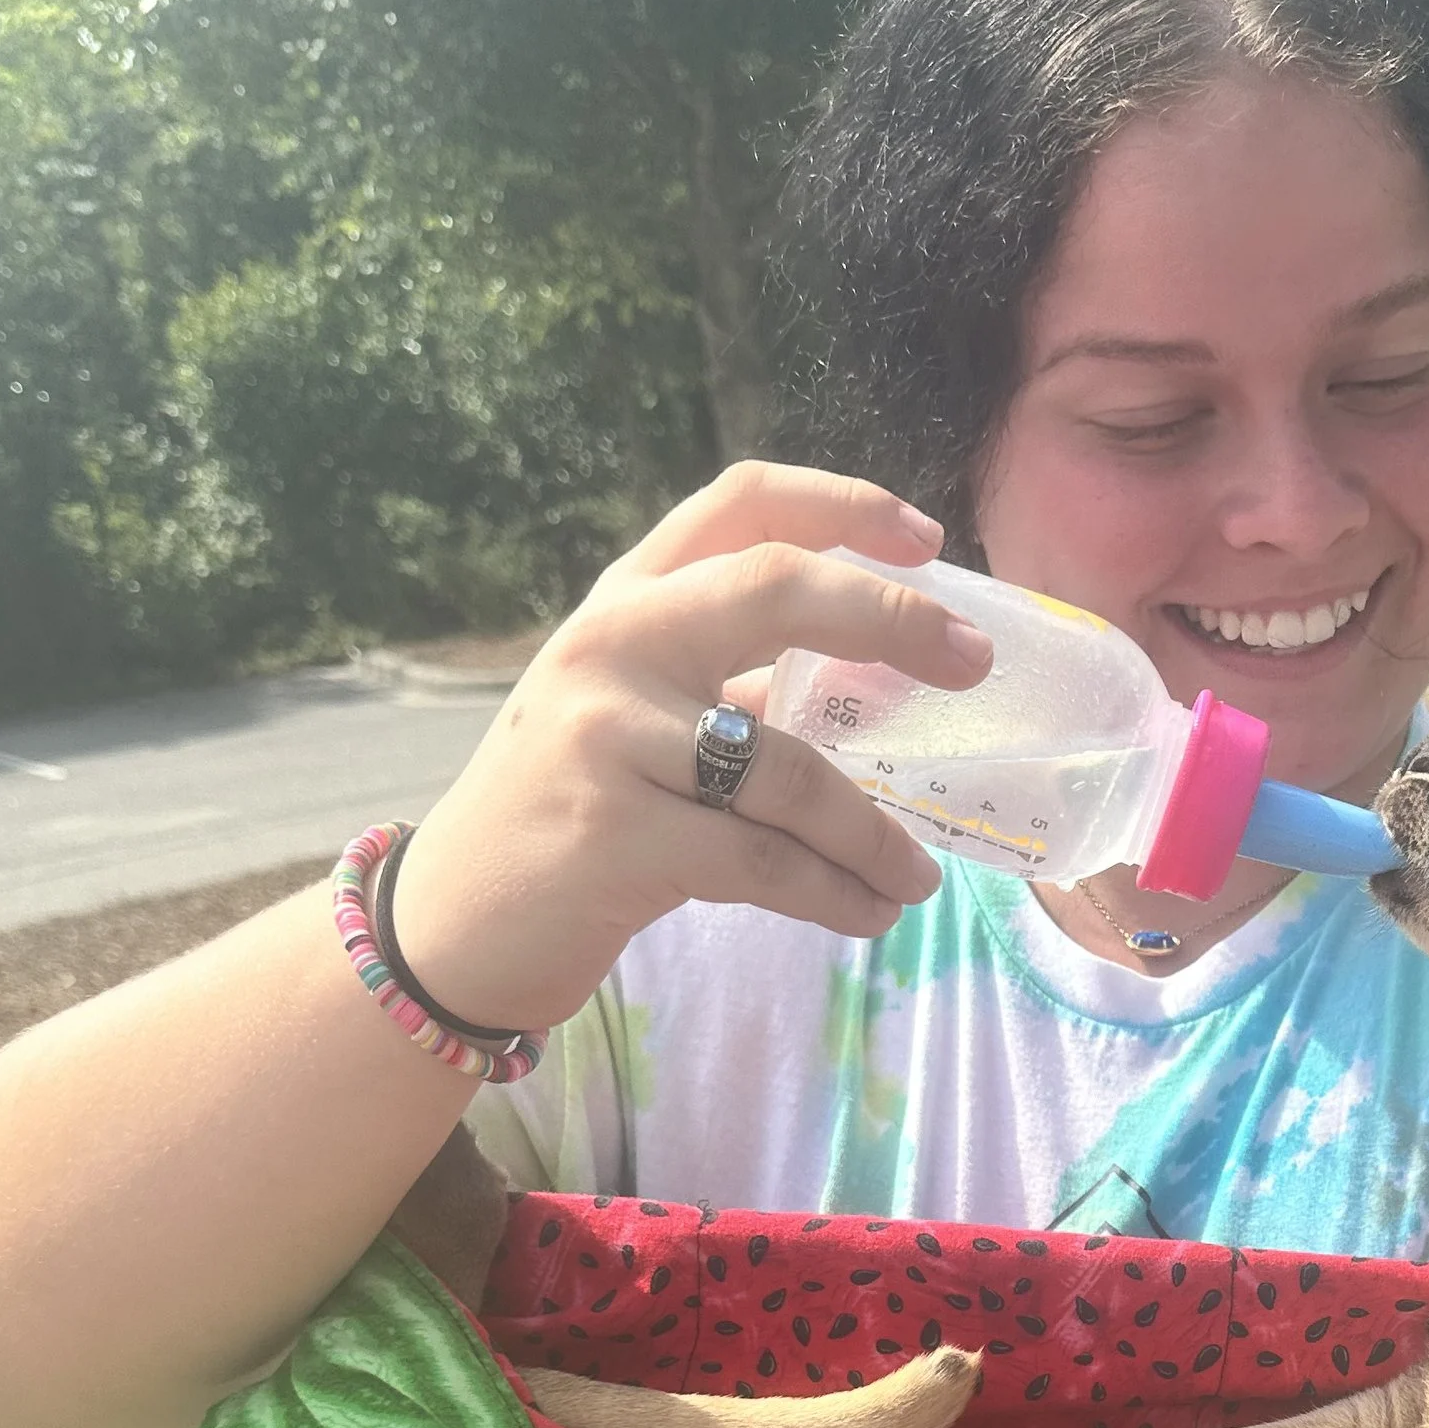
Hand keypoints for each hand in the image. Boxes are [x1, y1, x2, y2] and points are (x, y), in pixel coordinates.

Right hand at [393, 463, 993, 1033]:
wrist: (454, 923)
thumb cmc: (570, 812)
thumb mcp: (636, 715)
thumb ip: (734, 683)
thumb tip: (887, 679)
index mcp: (626, 599)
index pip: (740, 504)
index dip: (844, 504)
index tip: (928, 538)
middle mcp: (613, 645)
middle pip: (775, 588)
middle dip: (892, 618)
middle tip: (974, 664)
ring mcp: (609, 736)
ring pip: (788, 768)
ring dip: (874, 831)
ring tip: (915, 874)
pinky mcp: (617, 836)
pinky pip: (764, 860)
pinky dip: (836, 892)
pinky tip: (871, 911)